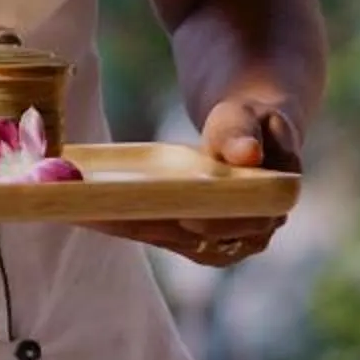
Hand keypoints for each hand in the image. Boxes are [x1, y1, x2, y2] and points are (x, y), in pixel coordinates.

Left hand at [93, 98, 299, 268]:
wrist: (247, 134)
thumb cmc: (248, 119)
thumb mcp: (246, 115)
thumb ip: (243, 132)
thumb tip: (247, 154)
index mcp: (275, 202)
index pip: (246, 220)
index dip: (216, 222)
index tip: (184, 217)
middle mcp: (252, 234)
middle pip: (197, 237)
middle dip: (152, 224)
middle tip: (106, 212)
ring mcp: (222, 243)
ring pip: (171, 239)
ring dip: (130, 226)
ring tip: (85, 212)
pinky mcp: (193, 242)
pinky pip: (158, 235)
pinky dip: (126, 224)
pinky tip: (90, 213)